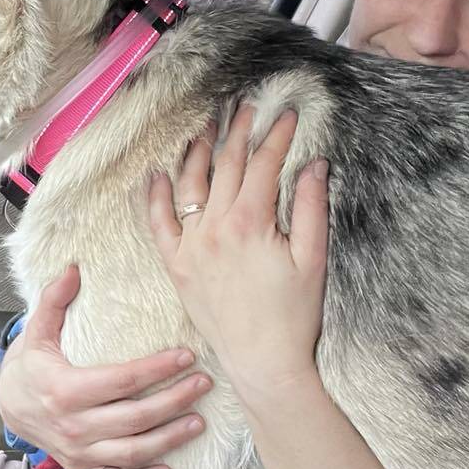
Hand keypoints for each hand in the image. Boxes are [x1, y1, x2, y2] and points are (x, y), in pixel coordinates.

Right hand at [0, 266, 212, 468]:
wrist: (9, 408)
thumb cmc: (30, 368)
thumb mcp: (37, 331)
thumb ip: (54, 300)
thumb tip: (73, 268)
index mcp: (65, 390)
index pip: (123, 380)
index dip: (158, 368)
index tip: (186, 356)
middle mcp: (74, 426)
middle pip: (135, 416)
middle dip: (175, 400)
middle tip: (203, 384)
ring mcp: (79, 453)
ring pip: (132, 452)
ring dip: (170, 439)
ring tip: (198, 421)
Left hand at [148, 106, 328, 406]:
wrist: (263, 362)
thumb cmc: (294, 315)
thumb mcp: (312, 259)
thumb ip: (311, 207)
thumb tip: (313, 164)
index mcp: (250, 221)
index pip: (263, 163)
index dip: (276, 135)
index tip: (286, 113)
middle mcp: (214, 227)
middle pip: (225, 165)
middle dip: (237, 131)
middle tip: (245, 106)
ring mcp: (191, 245)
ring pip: (190, 184)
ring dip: (197, 151)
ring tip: (205, 125)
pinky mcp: (176, 266)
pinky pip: (158, 224)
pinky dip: (155, 196)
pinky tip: (157, 173)